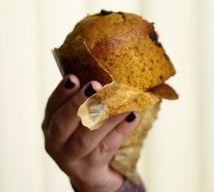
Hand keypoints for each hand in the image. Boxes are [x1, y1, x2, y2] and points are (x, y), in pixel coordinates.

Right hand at [42, 75, 138, 191]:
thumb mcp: (81, 118)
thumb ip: (90, 99)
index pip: (52, 106)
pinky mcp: (90, 168)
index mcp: (50, 124)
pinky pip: (107, 148)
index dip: (62, 92)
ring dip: (106, 117)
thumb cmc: (89, 134)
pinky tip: (132, 116)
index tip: (74, 77)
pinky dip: (121, 130)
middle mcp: (55, 142)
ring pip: (86, 137)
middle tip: (95, 86)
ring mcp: (71, 158)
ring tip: (123, 101)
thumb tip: (114, 70)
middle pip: (63, 124)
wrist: (94, 173)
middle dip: (79, 103)